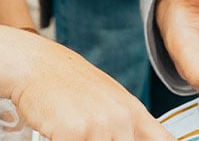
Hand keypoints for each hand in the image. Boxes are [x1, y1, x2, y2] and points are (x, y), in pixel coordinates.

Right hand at [12, 37, 171, 139]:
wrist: (35, 64)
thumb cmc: (67, 82)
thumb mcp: (106, 98)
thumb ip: (124, 123)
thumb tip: (131, 137)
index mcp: (132, 110)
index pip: (162, 140)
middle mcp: (121, 119)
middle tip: (88, 134)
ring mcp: (99, 127)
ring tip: (72, 130)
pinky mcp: (75, 133)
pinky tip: (59, 132)